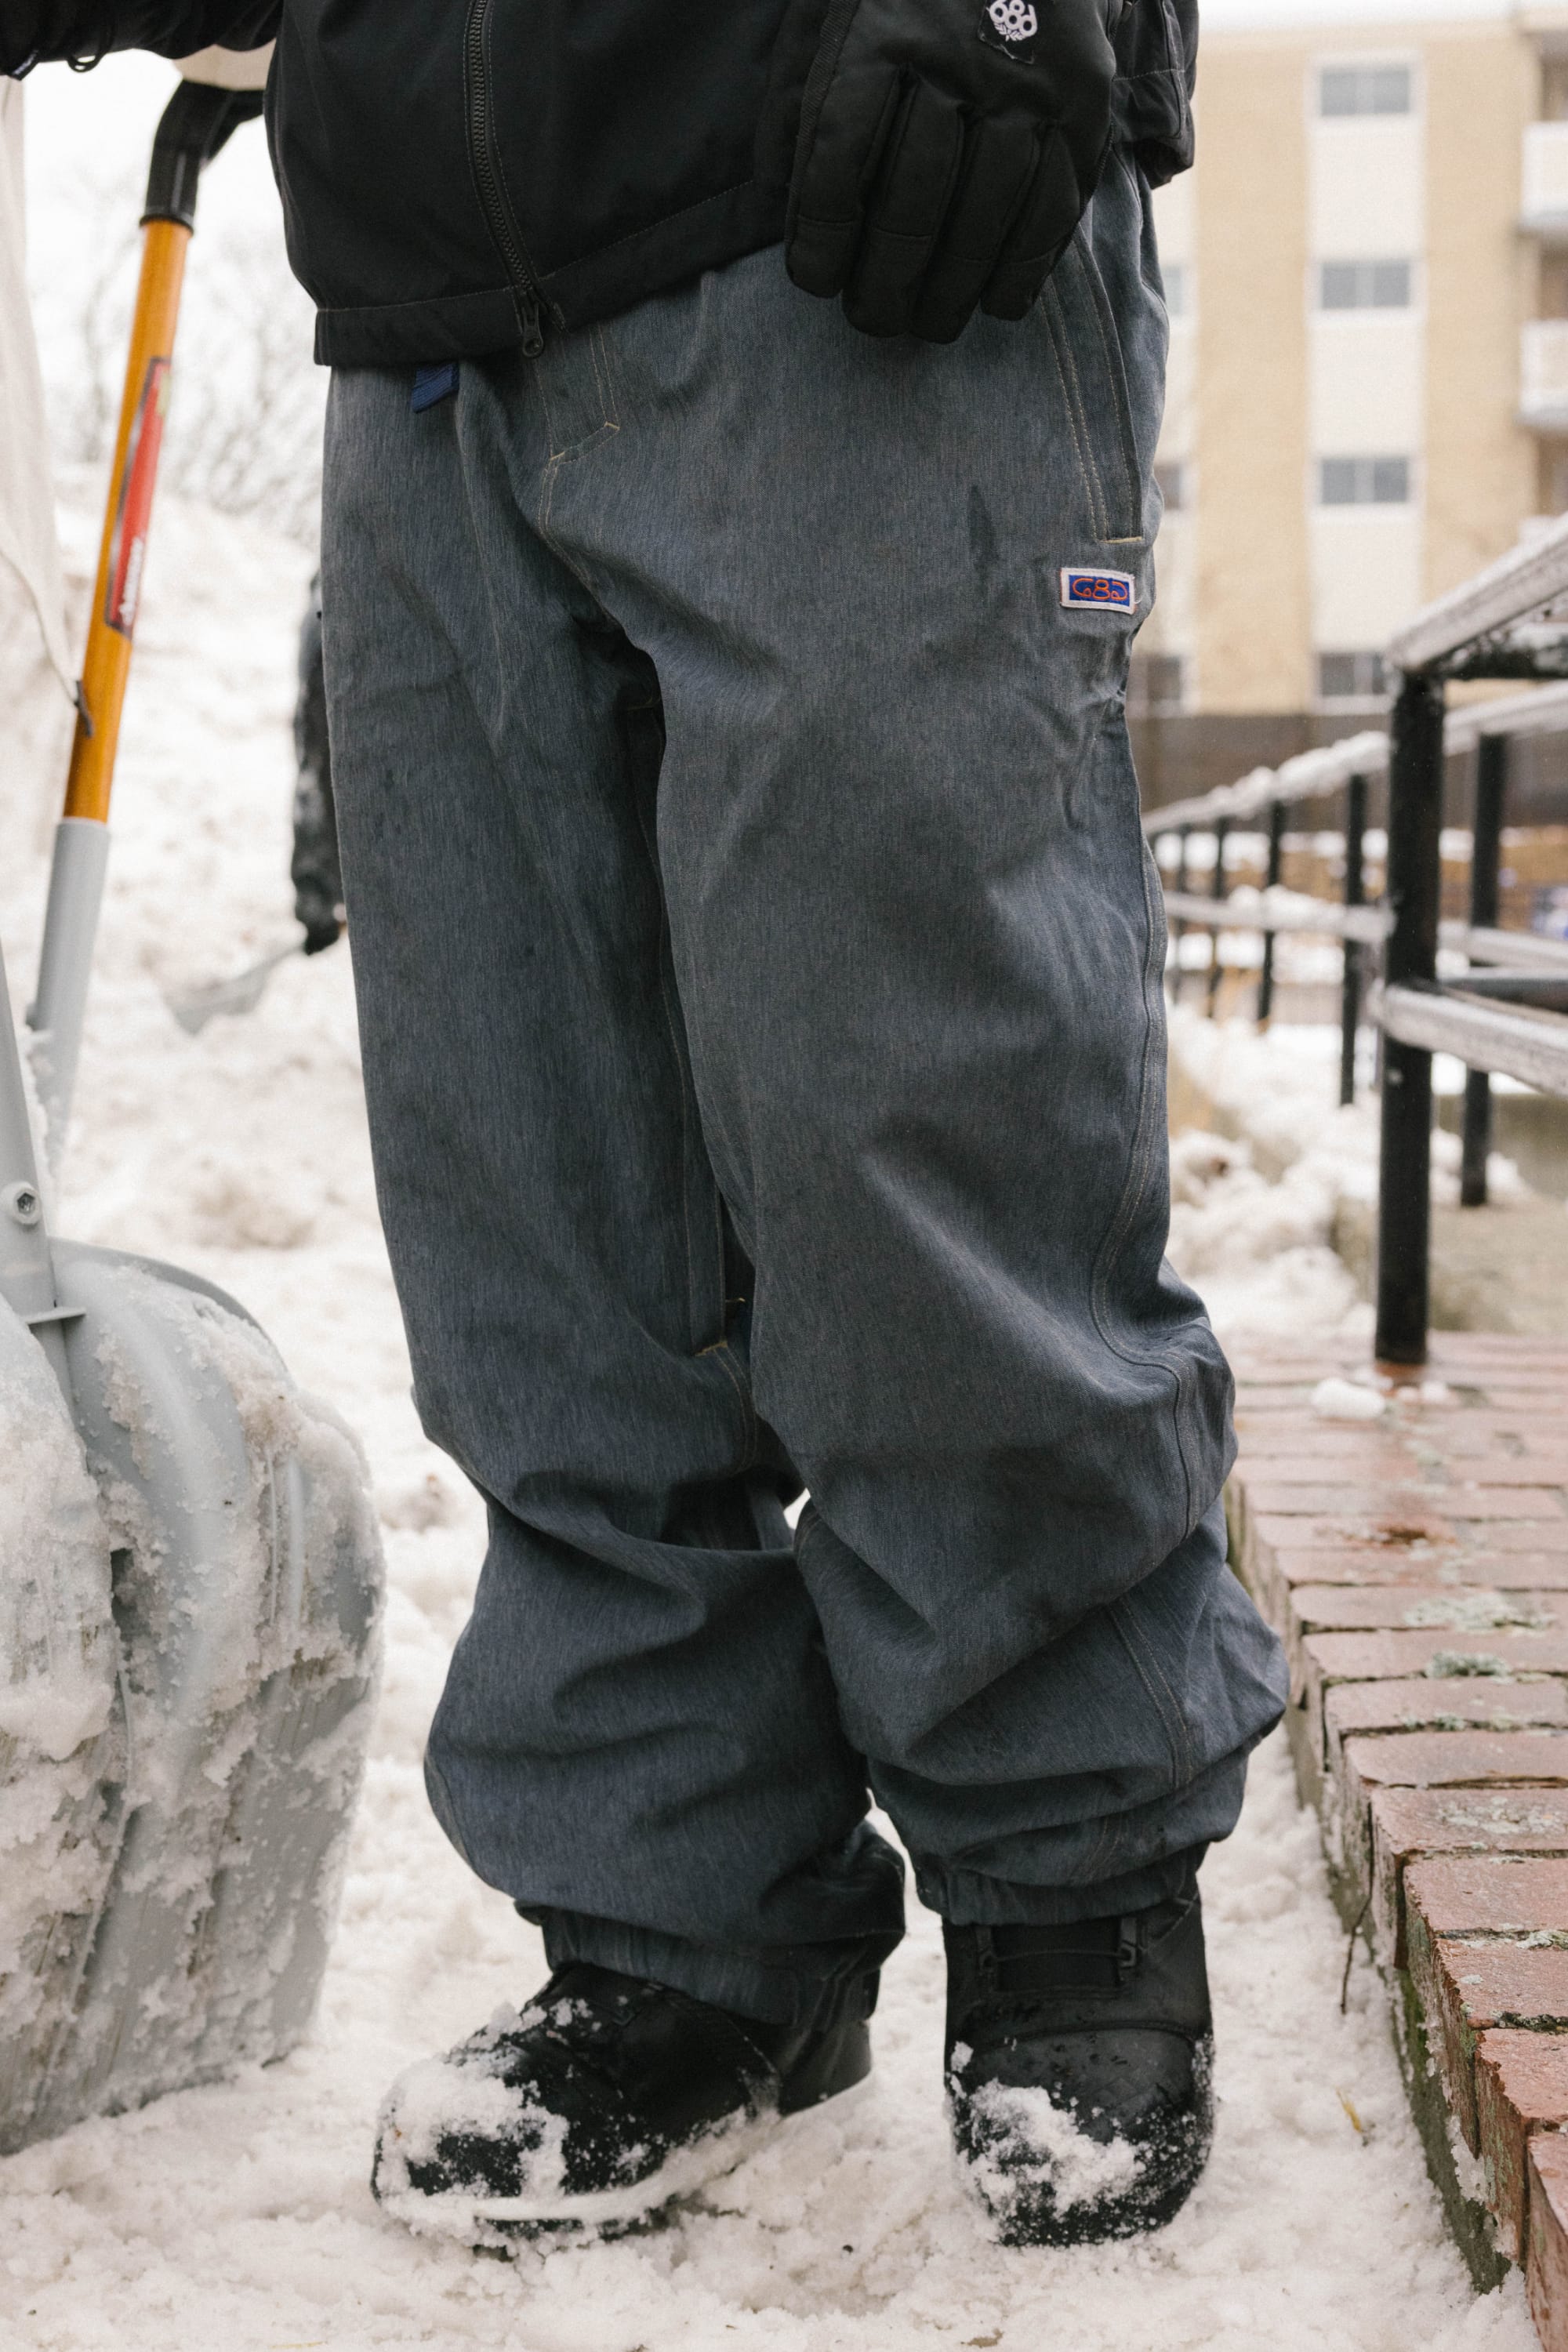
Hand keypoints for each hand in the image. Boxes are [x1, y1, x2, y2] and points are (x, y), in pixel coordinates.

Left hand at [783, 0, 1122, 342]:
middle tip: (872, 320)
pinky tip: (1000, 300)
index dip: (822, 234)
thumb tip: (780, 197)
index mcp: (879, 26)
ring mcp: (1028, 80)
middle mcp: (957, 55)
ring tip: (930, 325)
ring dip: (956, 287)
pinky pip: (1056, 203)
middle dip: (888, 279)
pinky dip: (1027, 265)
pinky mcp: (1084, 99)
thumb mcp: (829, 11)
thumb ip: (798, 98)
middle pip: (916, 198)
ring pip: (989, 212)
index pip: (838, 155)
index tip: (815, 280)